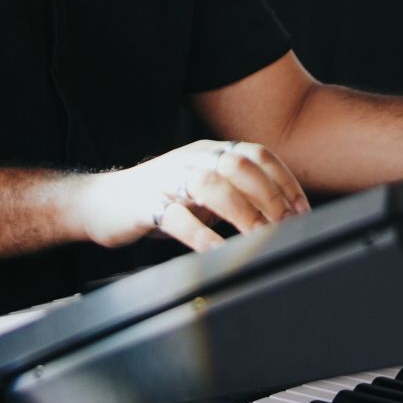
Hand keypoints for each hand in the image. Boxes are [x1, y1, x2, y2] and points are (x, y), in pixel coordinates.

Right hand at [76, 139, 310, 252]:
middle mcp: (192, 159)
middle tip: (285, 227)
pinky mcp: (146, 204)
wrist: (100, 202)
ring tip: (259, 237)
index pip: (257, 155)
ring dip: (241, 212)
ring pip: (211, 185)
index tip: (301, 210)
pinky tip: (217, 251)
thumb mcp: (202, 190)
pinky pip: (177, 216)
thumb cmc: (160, 200)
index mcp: (210, 151)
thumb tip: (281, 215)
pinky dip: (201, 234)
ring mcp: (168, 179)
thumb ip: (236, 194)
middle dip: (268, 196)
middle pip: (239, 166)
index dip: (283, 181)